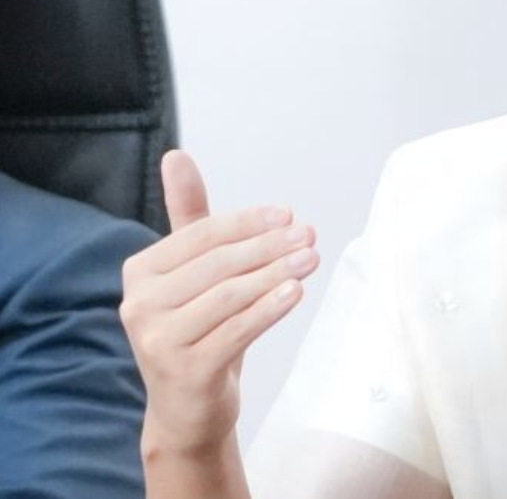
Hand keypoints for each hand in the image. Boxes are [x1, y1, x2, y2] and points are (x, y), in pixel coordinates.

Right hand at [120, 150, 319, 455]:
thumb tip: (177, 156)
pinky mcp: (184, 370)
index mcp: (139, 271)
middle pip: (218, 264)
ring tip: (311, 258)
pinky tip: (296, 291)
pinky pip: (236, 330)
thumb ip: (190, 218)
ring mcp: (157, 340)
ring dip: (275, 273)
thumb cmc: (198, 328)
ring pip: (229, 296)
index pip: (202, 236)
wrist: (188, 408)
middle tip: (308, 235)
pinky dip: (269, 308)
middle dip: (268, 246)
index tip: (288, 215)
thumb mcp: (194, 272)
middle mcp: (139, 304)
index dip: (247, 222)